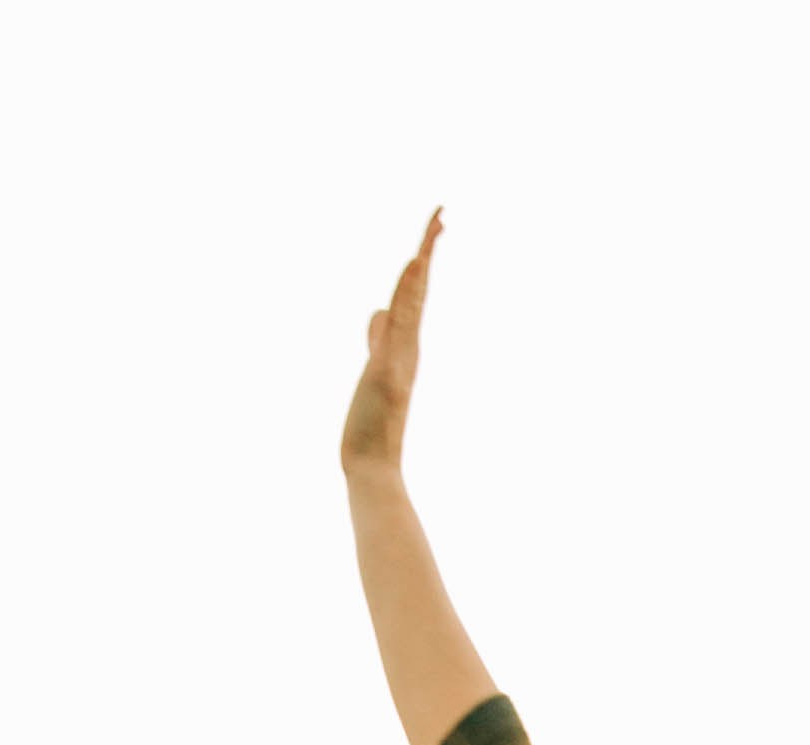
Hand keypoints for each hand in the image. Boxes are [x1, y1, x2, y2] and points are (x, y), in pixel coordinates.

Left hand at [341, 209, 442, 478]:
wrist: (372, 466)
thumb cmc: (371, 426)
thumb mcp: (373, 370)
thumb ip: (378, 339)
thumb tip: (379, 313)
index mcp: (404, 345)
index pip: (413, 294)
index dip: (421, 261)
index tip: (432, 228)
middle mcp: (408, 347)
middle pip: (418, 289)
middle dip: (427, 249)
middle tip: (438, 213)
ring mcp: (400, 358)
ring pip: (412, 302)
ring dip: (421, 265)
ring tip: (431, 230)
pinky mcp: (388, 370)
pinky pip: (399, 324)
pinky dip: (406, 296)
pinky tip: (410, 271)